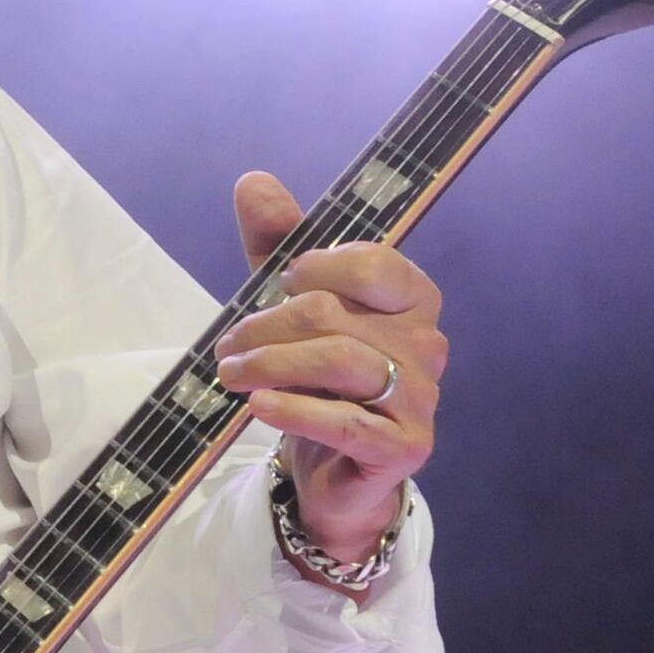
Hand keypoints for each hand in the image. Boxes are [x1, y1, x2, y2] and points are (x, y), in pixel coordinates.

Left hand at [213, 173, 446, 563]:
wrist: (334, 472)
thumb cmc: (317, 382)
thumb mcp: (292, 305)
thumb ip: (279, 245)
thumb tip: (252, 180)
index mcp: (411, 300)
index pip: (369, 264)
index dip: (314, 270)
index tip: (278, 286)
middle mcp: (427, 344)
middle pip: (335, 315)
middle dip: (268, 326)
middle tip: (227, 348)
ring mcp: (420, 398)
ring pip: (338, 363)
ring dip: (270, 364)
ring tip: (229, 374)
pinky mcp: (404, 447)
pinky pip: (345, 422)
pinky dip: (295, 410)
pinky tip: (258, 406)